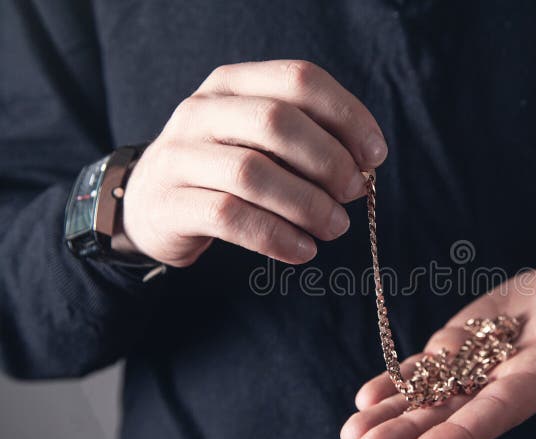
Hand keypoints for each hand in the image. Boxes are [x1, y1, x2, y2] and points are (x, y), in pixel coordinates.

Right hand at [120, 60, 386, 266]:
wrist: (149, 204)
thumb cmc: (224, 170)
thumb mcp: (260, 142)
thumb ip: (306, 142)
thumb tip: (363, 168)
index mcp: (233, 84)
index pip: (299, 79)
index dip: (347, 115)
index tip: (375, 156)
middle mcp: (202, 110)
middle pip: (277, 121)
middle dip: (328, 160)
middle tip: (354, 193)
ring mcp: (179, 156)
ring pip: (253, 173)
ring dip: (307, 204)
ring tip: (335, 227)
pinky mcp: (169, 204)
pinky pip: (230, 217)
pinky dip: (276, 237)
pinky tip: (303, 251)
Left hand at [340, 252, 535, 438]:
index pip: (497, 411)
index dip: (460, 435)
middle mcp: (503, 383)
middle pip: (452, 415)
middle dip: (408, 434)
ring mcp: (477, 368)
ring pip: (430, 399)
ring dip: (391, 417)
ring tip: (351, 437)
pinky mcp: (460, 349)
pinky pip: (424, 373)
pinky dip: (394, 386)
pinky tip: (364, 401)